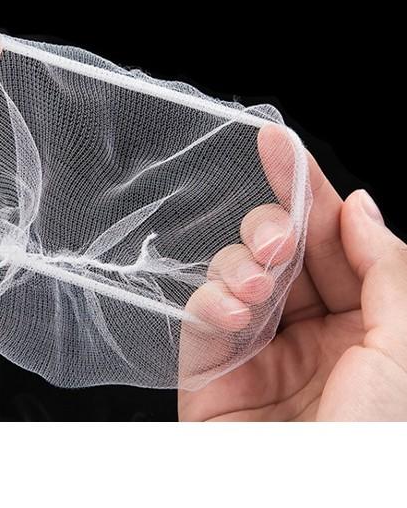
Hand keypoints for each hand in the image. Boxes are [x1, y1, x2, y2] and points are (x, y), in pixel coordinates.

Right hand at [179, 126, 406, 420]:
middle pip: (283, 246)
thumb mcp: (403, 350)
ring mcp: (258, 344)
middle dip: (276, 225)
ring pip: (238, 268)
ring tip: (259, 286)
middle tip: (281, 240)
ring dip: (244, 262)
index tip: (278, 143)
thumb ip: (385, 269)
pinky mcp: (211, 364)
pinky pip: (203, 310)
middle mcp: (310, 328)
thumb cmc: (369, 446)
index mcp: (364, 322)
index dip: (309, 189)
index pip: (333, 240)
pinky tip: (234, 315)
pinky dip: (213, 300)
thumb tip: (361, 207)